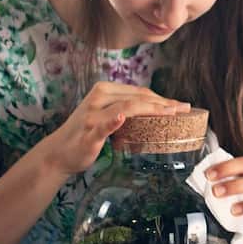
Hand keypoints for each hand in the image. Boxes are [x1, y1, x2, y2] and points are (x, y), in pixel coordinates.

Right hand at [42, 82, 188, 176]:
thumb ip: (126, 109)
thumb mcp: (107, 115)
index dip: (161, 98)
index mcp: (104, 90)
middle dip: (163, 103)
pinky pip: (103, 125)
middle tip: (184, 109)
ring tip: (170, 113)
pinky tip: (122, 118)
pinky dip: (113, 121)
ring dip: (151, 109)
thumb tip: (155, 109)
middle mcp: (98, 98)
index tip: (180, 105)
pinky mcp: (88, 132)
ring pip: (127, 107)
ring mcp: (93, 114)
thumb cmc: (86, 134)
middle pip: (137, 97)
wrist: (58, 153)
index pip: (139, 92)